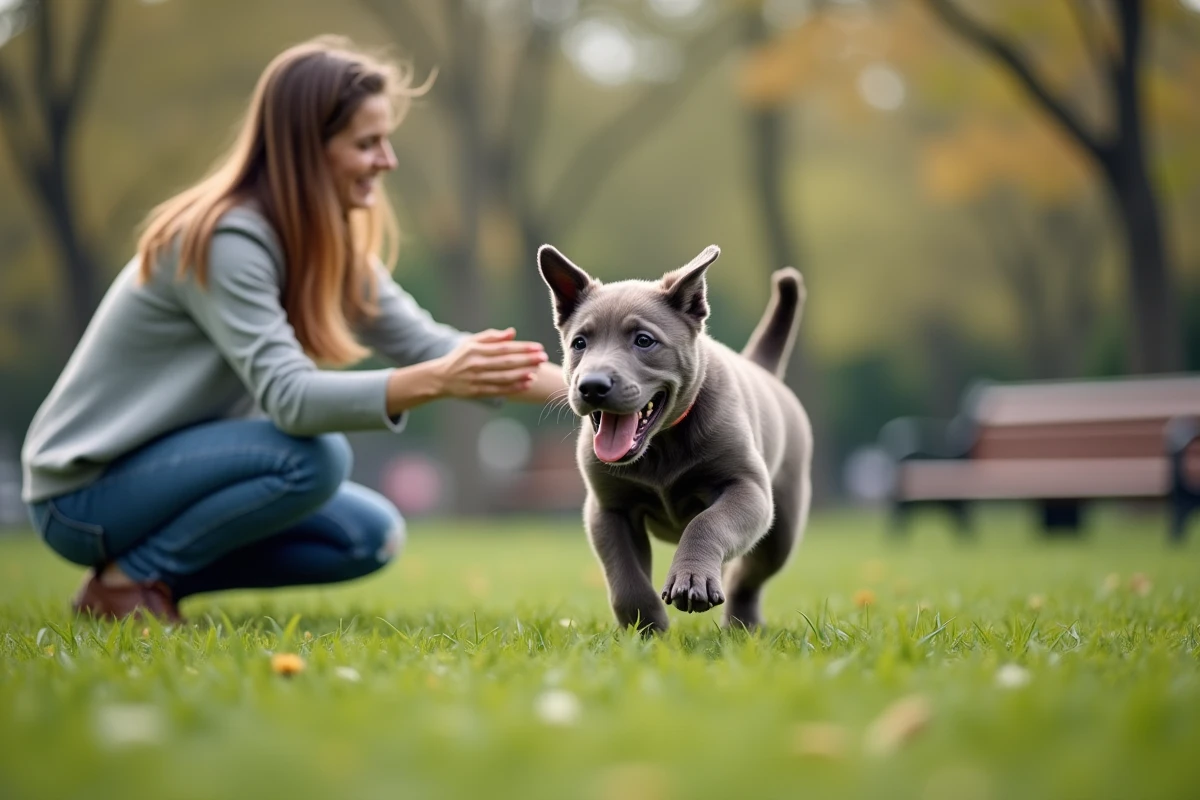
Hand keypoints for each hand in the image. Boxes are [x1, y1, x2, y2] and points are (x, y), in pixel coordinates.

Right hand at [433, 328, 547, 398]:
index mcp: (476, 350)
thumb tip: (512, 332)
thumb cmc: (459, 357)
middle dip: (527, 360)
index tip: (538, 347)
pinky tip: (527, 383)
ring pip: (504, 377)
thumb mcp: (471, 342)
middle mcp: (476, 364)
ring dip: (523, 374)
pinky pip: (500, 390)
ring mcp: (477, 379)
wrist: (440, 379)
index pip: (504, 348)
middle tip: (543, 357)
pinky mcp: (478, 392)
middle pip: (506, 362)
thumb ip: (491, 337)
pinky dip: (515, 387)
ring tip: (538, 370)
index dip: (522, 347)